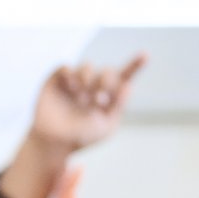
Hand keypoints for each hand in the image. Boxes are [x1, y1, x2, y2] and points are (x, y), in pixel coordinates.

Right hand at [26, 55, 145, 166]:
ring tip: (82, 94)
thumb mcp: (106, 126)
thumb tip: (128, 87)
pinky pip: (66, 67)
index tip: (145, 55)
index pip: (124, 77)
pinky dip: (70, 75)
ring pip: (87, 66)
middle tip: (98, 98)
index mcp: (108, 96)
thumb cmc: (81, 137)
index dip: (135, 65)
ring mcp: (75, 81)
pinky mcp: (57, 79)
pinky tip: (71, 89)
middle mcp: (93, 86)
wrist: (53, 142)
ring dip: (87, 77)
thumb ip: (118, 107)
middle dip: (106, 81)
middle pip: (107, 71)